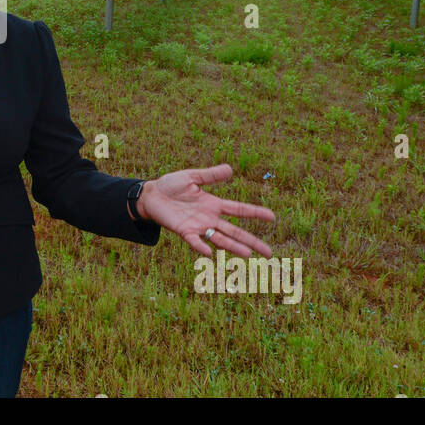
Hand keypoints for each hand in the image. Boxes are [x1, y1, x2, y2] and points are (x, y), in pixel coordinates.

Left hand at [137, 164, 274, 256]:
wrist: (151, 195)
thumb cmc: (171, 186)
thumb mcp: (192, 177)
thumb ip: (210, 175)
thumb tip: (230, 169)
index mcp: (213, 204)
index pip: (239, 210)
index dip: (255, 213)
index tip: (272, 217)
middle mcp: (209, 218)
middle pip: (235, 231)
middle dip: (251, 241)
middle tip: (269, 253)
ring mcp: (197, 226)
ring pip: (219, 238)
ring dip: (233, 246)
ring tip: (248, 255)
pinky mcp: (183, 231)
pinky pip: (194, 240)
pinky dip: (201, 246)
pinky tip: (210, 253)